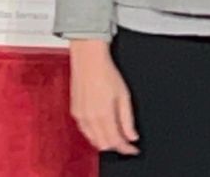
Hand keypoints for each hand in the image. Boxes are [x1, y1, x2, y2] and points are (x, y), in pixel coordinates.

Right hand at [69, 39, 139, 154]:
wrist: (88, 60)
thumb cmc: (106, 73)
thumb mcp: (124, 96)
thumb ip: (127, 119)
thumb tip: (132, 136)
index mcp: (103, 115)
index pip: (115, 141)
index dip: (126, 149)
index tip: (133, 149)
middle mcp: (89, 119)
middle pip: (104, 144)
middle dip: (116, 147)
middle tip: (127, 144)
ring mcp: (80, 116)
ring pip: (93, 140)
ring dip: (105, 142)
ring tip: (117, 137)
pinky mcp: (75, 112)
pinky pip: (85, 132)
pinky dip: (95, 135)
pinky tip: (102, 129)